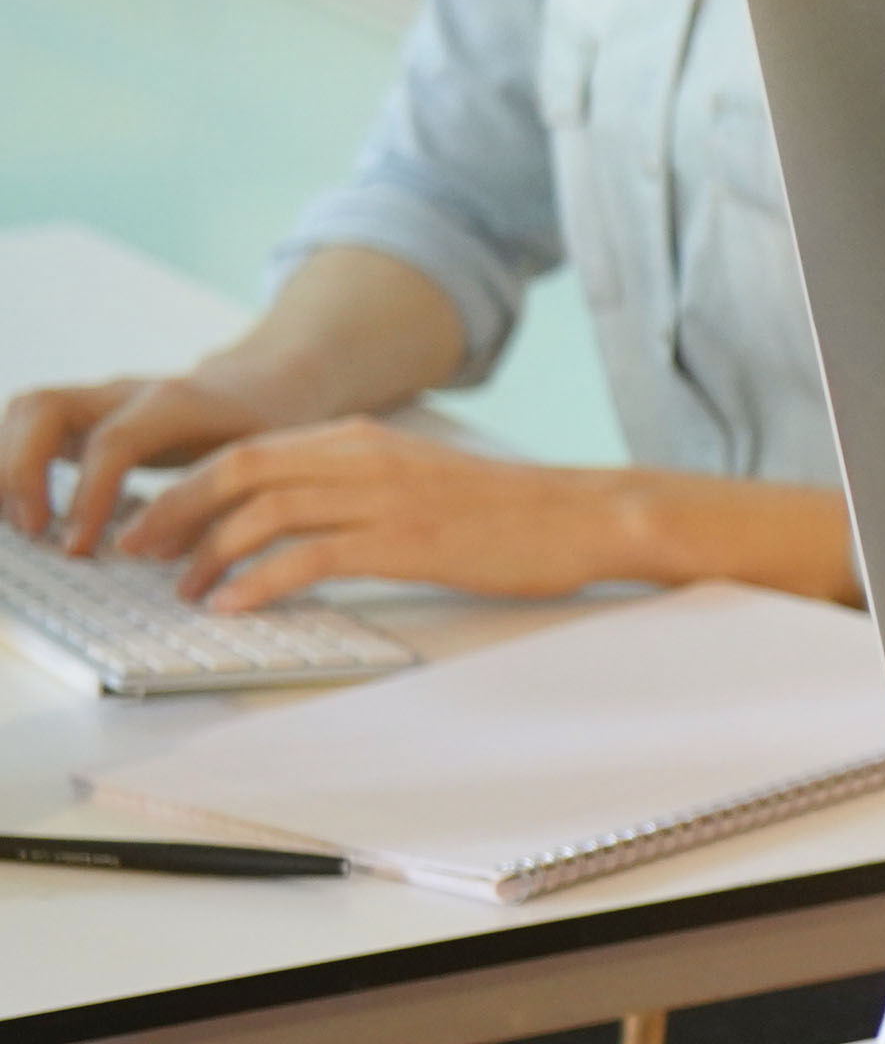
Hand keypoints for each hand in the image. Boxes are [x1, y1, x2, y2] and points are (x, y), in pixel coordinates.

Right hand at [3, 369, 297, 554]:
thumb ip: (216, 507)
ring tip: (19, 524)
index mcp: (176, 404)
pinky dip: (13, 462)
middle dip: (21, 470)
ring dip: (8, 465)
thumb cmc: (268, 430)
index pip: (113, 443)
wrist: (267, 383)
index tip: (76, 548)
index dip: (88, 495)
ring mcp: (99, 397)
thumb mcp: (263, 466)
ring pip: (27, 409)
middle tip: (30, 531)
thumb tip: (155, 555)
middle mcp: (127, 392)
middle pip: (45, 408)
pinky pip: (28, 426)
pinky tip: (18, 508)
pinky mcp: (84, 412)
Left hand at [107, 425, 667, 609]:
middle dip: (174, 510)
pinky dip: (259, 582)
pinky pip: (309, 557)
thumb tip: (296, 522)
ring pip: (264, 512)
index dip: (187, 485)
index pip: (250, 449)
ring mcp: (385, 496)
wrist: (588, 514)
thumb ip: (359, 485)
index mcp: (364, 438)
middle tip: (137, 550)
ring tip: (185, 591)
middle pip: (239, 471)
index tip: (153, 521)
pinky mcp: (406, 540)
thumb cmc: (512, 510)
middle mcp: (365, 456)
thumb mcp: (423, 479)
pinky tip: (238, 606)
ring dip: (209, 554)